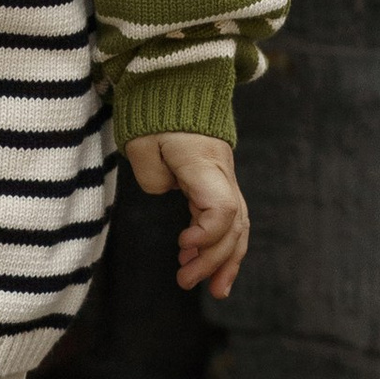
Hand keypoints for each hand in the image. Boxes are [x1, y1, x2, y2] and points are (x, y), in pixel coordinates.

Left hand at [125, 131, 249, 301]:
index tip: (182, 246)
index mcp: (204, 162)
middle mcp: (222, 174)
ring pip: (237, 226)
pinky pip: (228, 220)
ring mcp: (224, 179)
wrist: (176, 87)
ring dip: (226, 260)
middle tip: (185, 280)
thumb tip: (167, 194)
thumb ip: (152, 175)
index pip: (223, 207)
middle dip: (214, 259)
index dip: (208, 234)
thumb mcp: (142, 141)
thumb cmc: (155, 114)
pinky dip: (221, 246)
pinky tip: (206, 268)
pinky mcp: (218, 184)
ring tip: (213, 290)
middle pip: (233, 224)